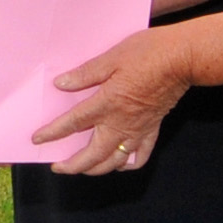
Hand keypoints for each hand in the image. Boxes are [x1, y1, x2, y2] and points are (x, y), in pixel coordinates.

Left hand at [32, 29, 188, 170]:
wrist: (184, 59)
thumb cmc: (149, 53)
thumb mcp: (112, 57)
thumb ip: (86, 74)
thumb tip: (61, 84)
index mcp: (107, 104)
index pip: (73, 124)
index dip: (53, 133)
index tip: (38, 140)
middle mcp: (121, 123)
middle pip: (92, 155)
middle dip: (72, 165)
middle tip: (57, 167)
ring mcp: (138, 130)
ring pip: (114, 162)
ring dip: (96, 170)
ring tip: (82, 169)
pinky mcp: (153, 129)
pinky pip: (140, 157)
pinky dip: (128, 165)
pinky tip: (120, 166)